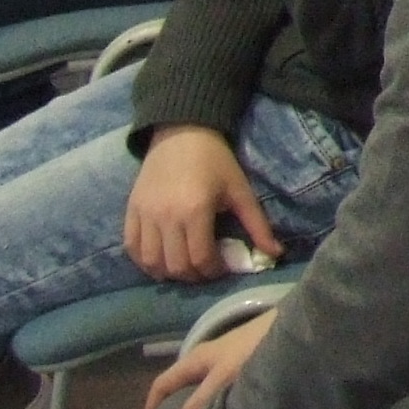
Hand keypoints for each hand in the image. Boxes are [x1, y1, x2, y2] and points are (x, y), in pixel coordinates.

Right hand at [123, 129, 283, 282]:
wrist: (181, 132)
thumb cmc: (215, 161)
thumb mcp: (240, 190)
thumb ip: (257, 225)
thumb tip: (276, 253)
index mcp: (195, 211)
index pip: (200, 259)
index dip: (213, 271)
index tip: (222, 267)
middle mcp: (166, 217)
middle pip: (175, 266)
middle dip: (193, 275)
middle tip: (205, 269)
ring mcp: (145, 215)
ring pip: (151, 262)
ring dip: (168, 273)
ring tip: (184, 267)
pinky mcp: (131, 210)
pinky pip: (131, 247)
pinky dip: (144, 261)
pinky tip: (160, 261)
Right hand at [144, 307, 274, 408]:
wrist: (294, 327)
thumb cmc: (253, 348)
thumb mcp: (221, 379)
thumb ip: (198, 408)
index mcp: (195, 359)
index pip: (161, 384)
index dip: (149, 408)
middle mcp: (207, 358)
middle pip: (181, 387)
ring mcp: (226, 360)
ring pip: (203, 389)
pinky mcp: (246, 365)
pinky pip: (222, 389)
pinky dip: (217, 405)